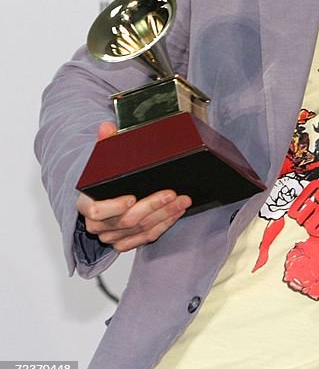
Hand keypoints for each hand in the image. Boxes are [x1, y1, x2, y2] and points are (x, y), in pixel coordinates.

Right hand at [75, 121, 191, 251]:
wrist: (104, 199)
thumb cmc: (104, 179)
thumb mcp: (103, 159)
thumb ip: (105, 143)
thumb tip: (106, 127)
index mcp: (86, 204)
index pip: (95, 211)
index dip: (114, 206)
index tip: (132, 197)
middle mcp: (98, 224)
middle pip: (125, 220)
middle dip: (152, 206)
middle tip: (171, 193)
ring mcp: (112, 235)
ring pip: (140, 229)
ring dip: (164, 214)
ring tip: (182, 200)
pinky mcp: (126, 242)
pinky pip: (147, 237)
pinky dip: (165, 224)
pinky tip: (177, 212)